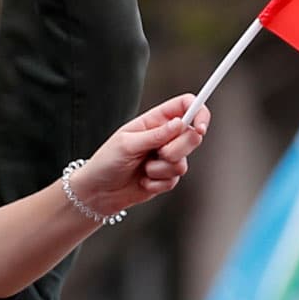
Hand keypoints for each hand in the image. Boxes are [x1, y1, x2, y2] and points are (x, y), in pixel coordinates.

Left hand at [71, 93, 209, 217]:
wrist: (98, 193)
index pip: (185, 106)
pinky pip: (175, 180)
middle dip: (177, 148)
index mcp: (154, 121)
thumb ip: (156, 135)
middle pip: (191, 136)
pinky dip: (158, 183)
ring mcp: (166, 157)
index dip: (199, 113)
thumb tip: (180, 123)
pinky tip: (142, 181)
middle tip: (159, 153)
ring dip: (161, 169)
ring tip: (142, 169)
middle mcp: (163, 137)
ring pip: (183, 162)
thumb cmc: (106, 163)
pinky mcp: (165, 177)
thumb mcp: (128, 144)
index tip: (200, 127)